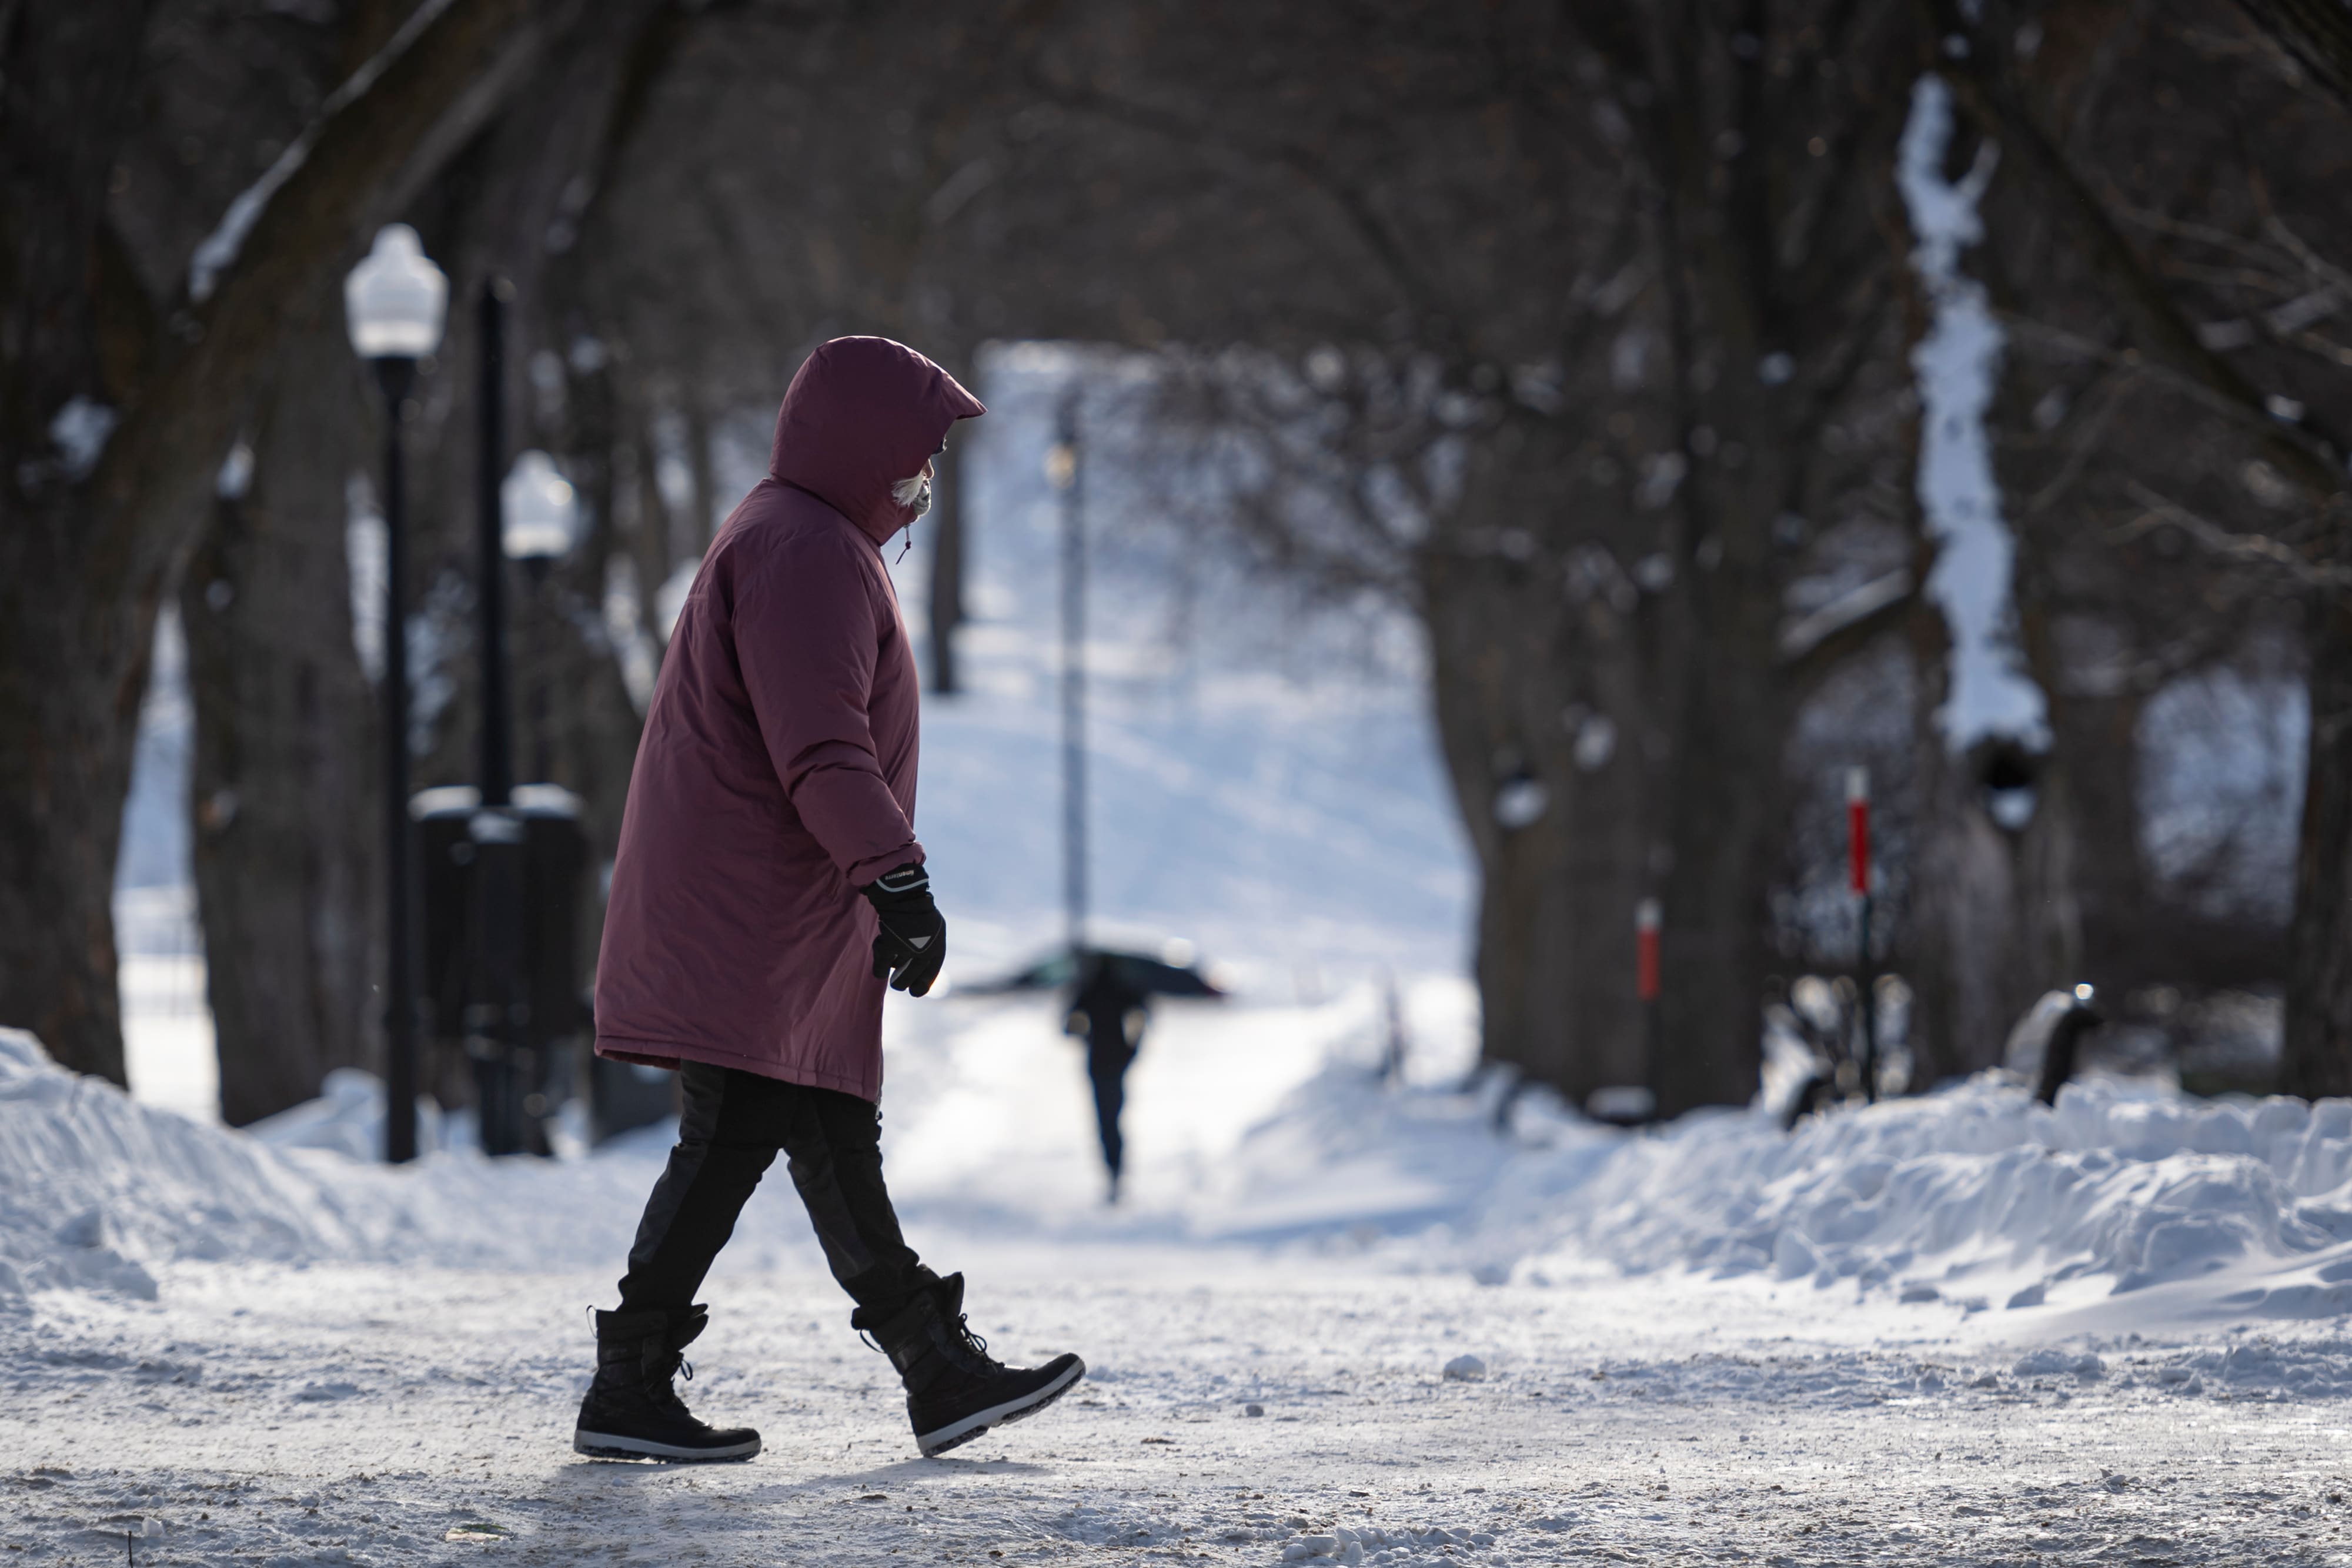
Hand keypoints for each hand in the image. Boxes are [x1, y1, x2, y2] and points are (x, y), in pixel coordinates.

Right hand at [861, 863, 944, 996]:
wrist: (903, 894)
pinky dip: (880, 970)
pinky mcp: (888, 946)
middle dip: (903, 983)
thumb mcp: (934, 930)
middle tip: (899, 984)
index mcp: (937, 947)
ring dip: (893, 973)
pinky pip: (881, 969)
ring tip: (892, 968)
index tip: (915, 992)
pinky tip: (880, 969)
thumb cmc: (919, 911)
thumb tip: (921, 974)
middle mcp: (924, 951)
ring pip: (896, 976)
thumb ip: (930, 948)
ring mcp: (906, 950)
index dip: (923, 985)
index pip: (931, 974)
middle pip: (911, 979)